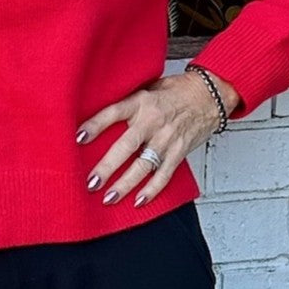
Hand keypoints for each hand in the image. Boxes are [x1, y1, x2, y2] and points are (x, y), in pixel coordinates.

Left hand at [77, 70, 238, 209]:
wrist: (210, 95)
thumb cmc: (177, 90)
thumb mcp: (149, 87)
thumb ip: (128, 100)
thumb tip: (98, 110)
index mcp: (141, 101)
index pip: (113, 113)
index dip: (95, 125)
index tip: (78, 138)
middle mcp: (153, 121)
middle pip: (126, 146)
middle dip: (107, 166)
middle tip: (91, 182)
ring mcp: (167, 138)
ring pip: (144, 166)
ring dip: (125, 184)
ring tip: (108, 198)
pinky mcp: (179, 151)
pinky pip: (164, 174)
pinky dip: (152, 190)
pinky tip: (138, 201)